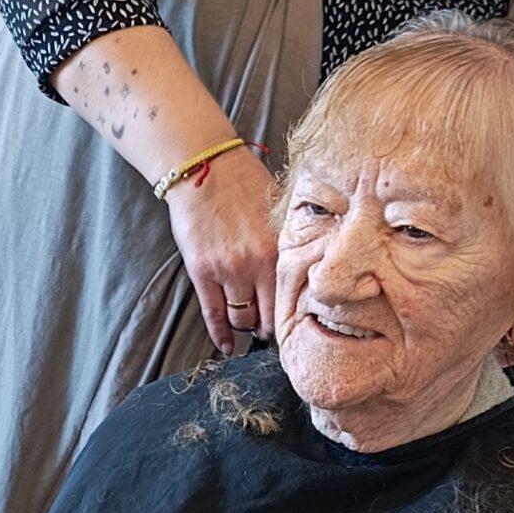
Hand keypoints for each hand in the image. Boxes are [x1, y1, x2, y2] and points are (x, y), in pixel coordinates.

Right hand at [166, 146, 278, 354]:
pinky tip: (226, 345)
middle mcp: (257, 264)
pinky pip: (214, 314)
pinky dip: (220, 334)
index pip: (294, 297)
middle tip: (274, 331)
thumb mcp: (281, 206)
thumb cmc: (243, 181)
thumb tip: (311, 262)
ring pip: (243, 318)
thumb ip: (293, 237)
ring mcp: (228, 270)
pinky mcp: (202, 272)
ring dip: (247, 327)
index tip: (297, 321)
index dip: (296, 313)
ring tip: (250, 327)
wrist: (202, 167)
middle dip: (273, 328)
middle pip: (271, 315)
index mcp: (281, 248)